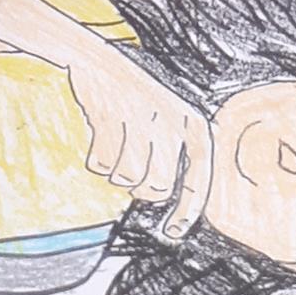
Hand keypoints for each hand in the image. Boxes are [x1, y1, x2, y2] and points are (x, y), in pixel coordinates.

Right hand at [64, 39, 212, 239]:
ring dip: (115, 169)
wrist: (100, 61)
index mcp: (193, 124)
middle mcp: (173, 122)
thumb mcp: (170, 120)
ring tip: (117, 140)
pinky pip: (100, 165)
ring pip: (126, 179)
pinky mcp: (111, 118)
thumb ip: (176, 157)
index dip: (188, 211)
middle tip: (132, 162)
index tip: (172, 232)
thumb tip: (169, 205)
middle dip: (140, 187)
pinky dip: (96, 156)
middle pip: (156, 189)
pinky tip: (102, 131)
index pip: (199, 178)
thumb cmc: (138, 100)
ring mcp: (142, 119)